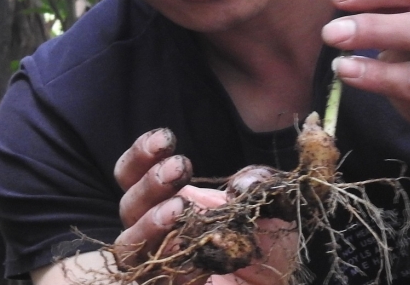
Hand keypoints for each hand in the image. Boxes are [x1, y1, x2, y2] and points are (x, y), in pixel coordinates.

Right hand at [112, 133, 297, 284]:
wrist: (281, 284)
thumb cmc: (268, 242)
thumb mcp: (269, 203)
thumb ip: (255, 183)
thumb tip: (238, 183)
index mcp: (169, 201)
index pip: (133, 176)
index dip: (141, 155)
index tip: (164, 139)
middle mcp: (156, 231)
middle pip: (128, 207)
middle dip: (150, 184)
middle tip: (179, 168)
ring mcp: (160, 265)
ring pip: (130, 245)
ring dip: (149, 222)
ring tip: (178, 208)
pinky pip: (155, 281)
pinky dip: (170, 267)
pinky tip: (190, 257)